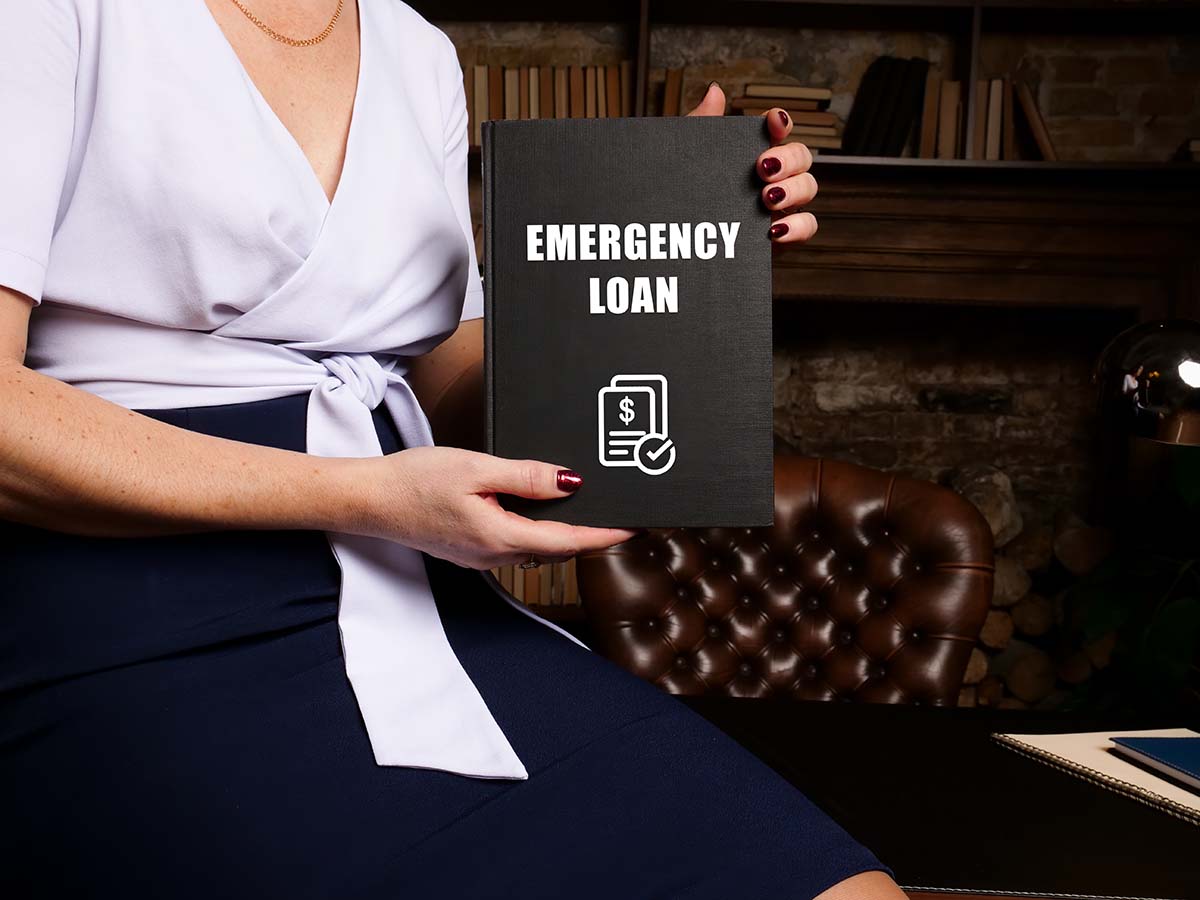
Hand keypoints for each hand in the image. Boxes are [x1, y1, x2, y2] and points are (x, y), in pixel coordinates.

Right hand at [346, 447, 635, 569]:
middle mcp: (494, 556)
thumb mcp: (476, 469)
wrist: (369, 500)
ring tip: (590, 507)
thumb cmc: (415, 481)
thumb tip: (570, 483)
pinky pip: (515, 541)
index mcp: (501, 538)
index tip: (632, 526)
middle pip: (556, 547)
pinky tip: (541, 507)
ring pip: (536, 545)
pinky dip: (538, 528)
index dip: (604, 534)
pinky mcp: (471, 548)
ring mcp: (481, 557)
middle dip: (590, 532)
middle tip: (620, 512)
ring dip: (564, 530)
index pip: (567, 541)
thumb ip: (526, 477)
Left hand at [687, 82, 818, 242]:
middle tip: (763, 168)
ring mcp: (779, 206)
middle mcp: (771, 177)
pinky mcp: (781, 237)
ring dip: (794, 190)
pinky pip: (807, 226)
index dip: (782, 121)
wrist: (672, 245)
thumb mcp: (684, 161)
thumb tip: (716, 91)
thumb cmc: (681, 199)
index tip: (774, 123)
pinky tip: (774, 230)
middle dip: (789, 158)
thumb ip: (701, 126)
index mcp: (751, 154)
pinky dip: (798, 227)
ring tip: (767, 198)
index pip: (778, 128)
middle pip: (802, 156)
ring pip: (808, 187)